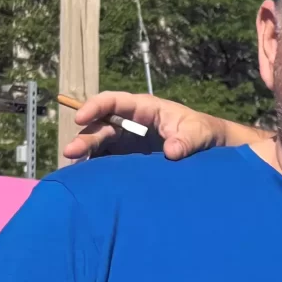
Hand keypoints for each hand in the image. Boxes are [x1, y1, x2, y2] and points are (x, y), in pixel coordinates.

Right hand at [61, 91, 245, 162]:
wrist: (210, 149)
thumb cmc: (203, 133)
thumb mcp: (198, 133)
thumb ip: (186, 141)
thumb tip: (171, 152)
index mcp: (145, 108)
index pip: (113, 102)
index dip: (95, 106)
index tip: (81, 117)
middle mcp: (131, 123)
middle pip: (101, 126)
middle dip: (85, 137)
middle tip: (71, 152)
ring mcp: (128, 141)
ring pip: (100, 143)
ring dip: (85, 153)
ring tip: (73, 168)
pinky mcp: (128, 158)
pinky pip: (107, 160)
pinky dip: (95, 167)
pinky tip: (86, 179)